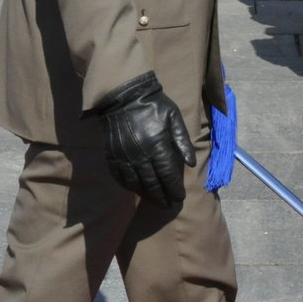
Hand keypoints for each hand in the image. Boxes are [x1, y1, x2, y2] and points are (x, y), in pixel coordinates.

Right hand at [95, 71, 194, 206]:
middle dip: (162, 196)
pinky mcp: (112, 155)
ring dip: (146, 195)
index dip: (174, 188)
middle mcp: (140, 154)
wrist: (123, 96)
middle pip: (152, 183)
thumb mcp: (173, 117)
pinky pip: (119, 177)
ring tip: (155, 201)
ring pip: (135, 183)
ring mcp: (124, 156)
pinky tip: (136, 190)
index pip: (167, 174)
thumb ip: (182, 141)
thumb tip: (190, 163)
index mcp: (157, 145)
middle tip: (169, 205)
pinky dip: (128, 186)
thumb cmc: (153, 105)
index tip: (179, 197)